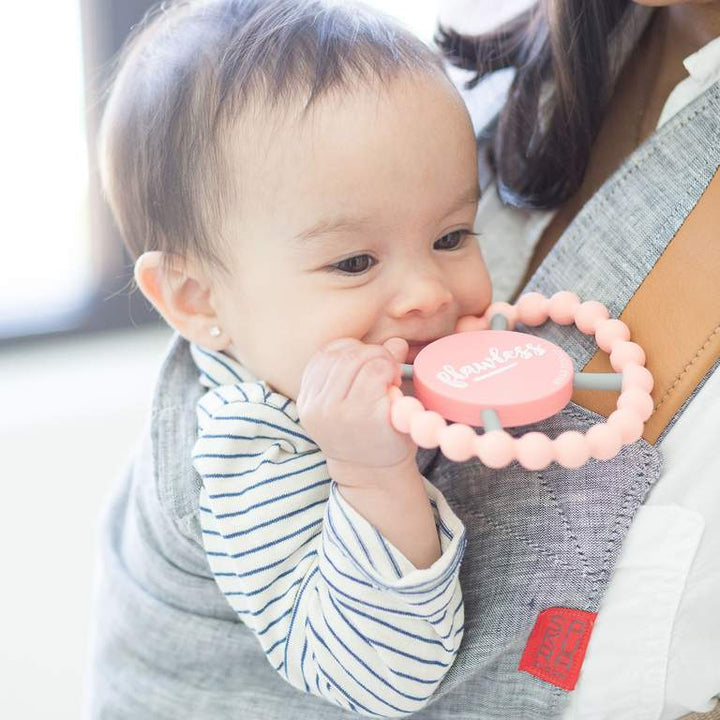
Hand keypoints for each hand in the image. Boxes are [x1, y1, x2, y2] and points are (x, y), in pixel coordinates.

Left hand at [297, 337, 415, 472]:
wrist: (362, 468)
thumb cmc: (389, 441)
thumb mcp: (404, 414)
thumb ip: (398, 374)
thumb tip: (397, 343)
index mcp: (363, 416)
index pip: (376, 367)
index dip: (389, 365)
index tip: (393, 376)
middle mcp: (334, 412)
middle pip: (353, 358)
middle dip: (374, 354)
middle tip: (382, 367)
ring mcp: (315, 407)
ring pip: (333, 355)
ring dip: (355, 351)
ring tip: (366, 365)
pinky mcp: (303, 403)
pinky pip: (317, 362)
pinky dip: (335, 355)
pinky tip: (348, 362)